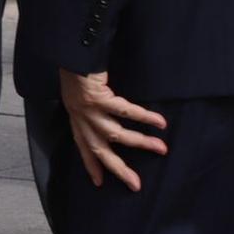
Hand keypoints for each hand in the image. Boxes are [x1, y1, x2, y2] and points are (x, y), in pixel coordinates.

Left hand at [59, 69, 167, 190]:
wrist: (72, 49)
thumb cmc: (78, 67)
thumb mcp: (78, 92)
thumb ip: (91, 105)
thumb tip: (106, 113)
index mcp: (76, 117)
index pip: (83, 146)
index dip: (91, 164)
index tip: (99, 182)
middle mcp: (81, 117)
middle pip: (100, 149)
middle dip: (118, 169)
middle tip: (135, 184)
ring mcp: (89, 110)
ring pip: (116, 134)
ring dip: (140, 142)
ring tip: (161, 148)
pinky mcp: (98, 98)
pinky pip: (125, 111)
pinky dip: (144, 117)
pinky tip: (159, 122)